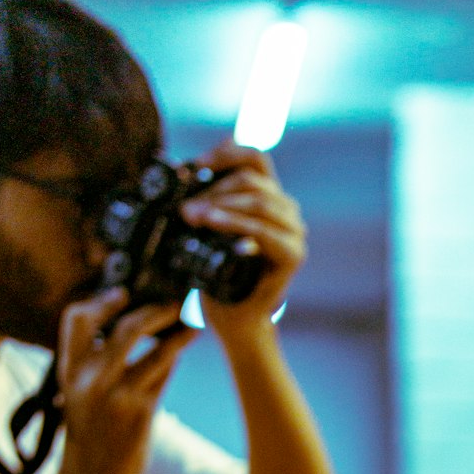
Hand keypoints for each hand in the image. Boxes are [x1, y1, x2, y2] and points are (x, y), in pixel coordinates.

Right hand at [52, 287, 193, 473]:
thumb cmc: (90, 433)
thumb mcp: (79, 393)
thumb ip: (96, 362)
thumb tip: (131, 328)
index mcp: (70, 369)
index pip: (78, 318)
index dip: (102, 300)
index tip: (123, 293)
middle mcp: (92, 378)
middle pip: (128, 327)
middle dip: (157, 311)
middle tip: (175, 303)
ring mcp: (118, 394)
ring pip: (156, 350)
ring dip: (180, 332)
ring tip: (193, 322)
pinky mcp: (142, 411)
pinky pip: (165, 374)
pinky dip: (176, 356)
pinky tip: (185, 347)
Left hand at [181, 141, 306, 343]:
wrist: (235, 321)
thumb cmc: (219, 278)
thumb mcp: (206, 229)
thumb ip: (205, 198)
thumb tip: (180, 166)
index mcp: (269, 199)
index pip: (255, 158)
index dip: (226, 153)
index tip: (196, 165)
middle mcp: (286, 212)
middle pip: (253, 179)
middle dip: (214, 189)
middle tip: (185, 208)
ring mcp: (293, 233)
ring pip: (259, 200)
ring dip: (221, 205)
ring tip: (192, 216)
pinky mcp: (293, 255)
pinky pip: (263, 230)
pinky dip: (235, 223)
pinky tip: (211, 223)